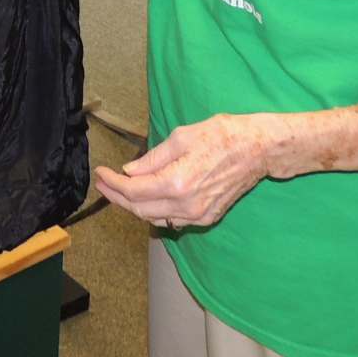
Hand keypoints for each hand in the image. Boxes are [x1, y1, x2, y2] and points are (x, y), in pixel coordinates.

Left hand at [92, 114, 280, 229]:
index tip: (100, 173)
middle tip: (103, 184)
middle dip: (118, 197)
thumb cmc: (221, 135)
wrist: (257, 149)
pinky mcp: (208, 217)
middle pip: (140, 209)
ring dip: (135, 206)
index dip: (112, 183)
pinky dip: (156, 212)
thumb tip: (130, 171)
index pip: (134, 190)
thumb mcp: (181, 137)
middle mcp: (186, 205)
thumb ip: (153, 158)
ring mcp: (198, 214)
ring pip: (155, 218)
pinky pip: (173, 221)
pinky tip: (148, 200)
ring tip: (120, 191)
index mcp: (177, 182)